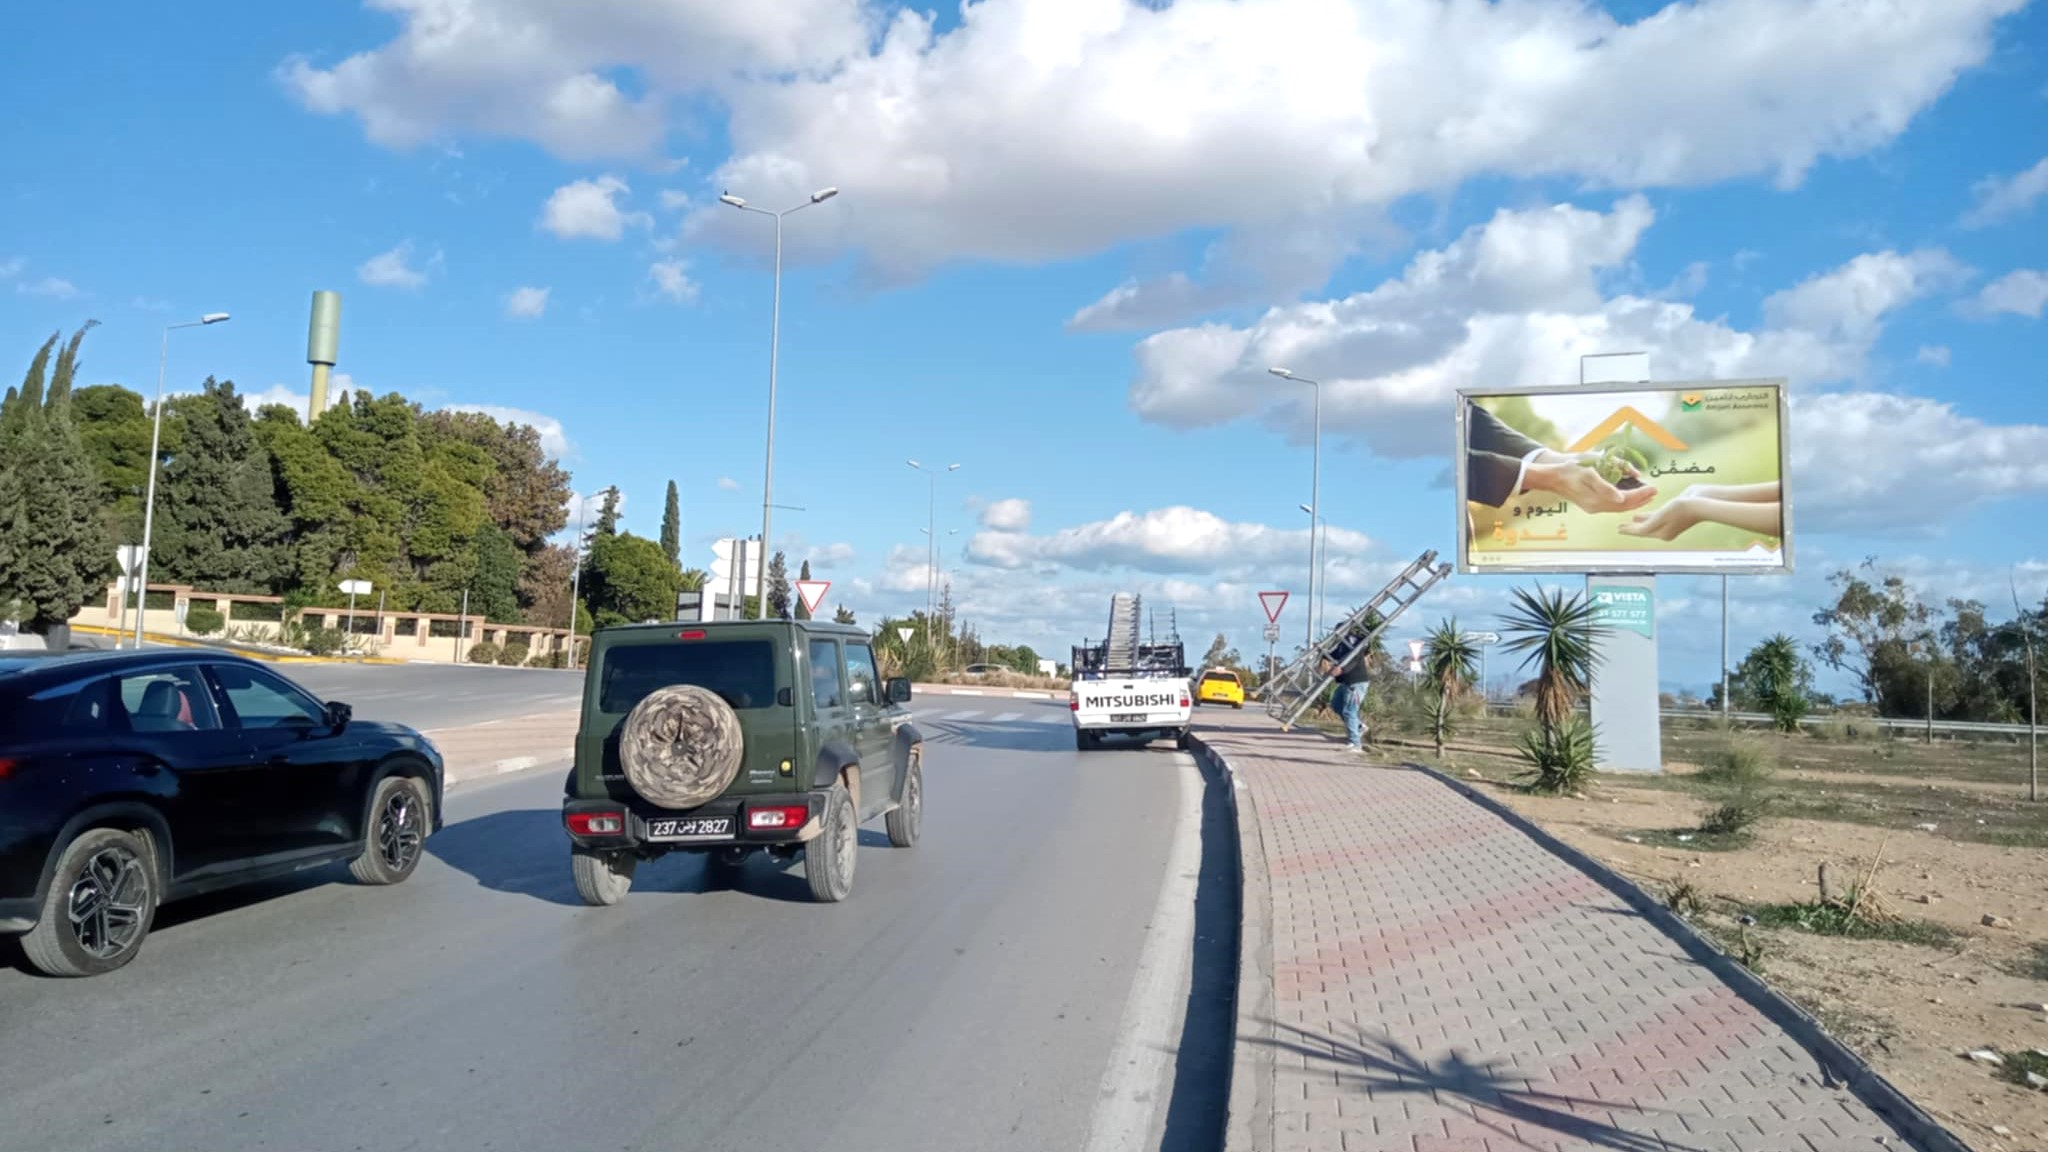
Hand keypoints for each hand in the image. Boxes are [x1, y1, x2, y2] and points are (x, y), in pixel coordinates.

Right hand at [1524, 460, 1656, 513]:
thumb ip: (1605, 486)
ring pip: (1619, 508)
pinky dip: (1624, 502)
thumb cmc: (1570, 470)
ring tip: (1647, 495)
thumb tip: (1621, 498)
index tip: (1653, 487)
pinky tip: (1629, 497)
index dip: (1641, 494)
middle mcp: (1596, 507)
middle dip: (1641, 499)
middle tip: (1655, 491)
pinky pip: (1612, 506)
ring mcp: (1593, 508)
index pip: (1625, 499)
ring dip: (1634, 502)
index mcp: (1596, 500)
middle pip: (1624, 506)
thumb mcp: (1588, 473)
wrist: (1552, 476)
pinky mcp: (1590, 505)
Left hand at [1618, 496, 1701, 540]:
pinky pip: (1657, 515)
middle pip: (1644, 528)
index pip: (1641, 532)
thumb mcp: (1662, 516)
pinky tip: (1644, 513)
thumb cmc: (1683, 508)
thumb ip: (1648, 523)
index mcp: (1662, 533)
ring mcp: (1670, 521)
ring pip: (1650, 522)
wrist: (1703, 502)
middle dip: (1632, 527)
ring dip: (1640, 521)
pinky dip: (1649, 515)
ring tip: (1631, 518)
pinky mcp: (1674, 512)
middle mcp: (1665, 529)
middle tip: (1620, 526)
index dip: (1629, 529)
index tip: (1618, 528)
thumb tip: (1638, 529)